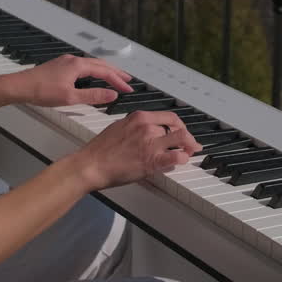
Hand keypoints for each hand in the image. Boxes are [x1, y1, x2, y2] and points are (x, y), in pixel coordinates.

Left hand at [11, 54, 133, 106]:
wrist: (19, 86)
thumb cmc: (40, 91)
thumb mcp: (70, 98)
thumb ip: (93, 96)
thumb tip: (112, 95)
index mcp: (78, 65)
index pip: (105, 72)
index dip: (118, 81)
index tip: (128, 89)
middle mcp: (73, 60)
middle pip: (100, 65)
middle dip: (115, 72)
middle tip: (128, 80)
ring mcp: (65, 62)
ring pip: (91, 64)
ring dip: (105, 71)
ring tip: (114, 78)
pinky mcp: (59, 67)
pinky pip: (82, 67)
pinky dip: (93, 71)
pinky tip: (92, 78)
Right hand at [76, 111, 202, 190]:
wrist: (90, 165)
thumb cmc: (100, 150)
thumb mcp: (118, 127)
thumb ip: (135, 126)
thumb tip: (147, 129)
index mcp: (139, 117)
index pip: (169, 116)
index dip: (180, 125)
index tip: (182, 131)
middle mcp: (147, 127)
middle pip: (178, 128)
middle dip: (187, 137)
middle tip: (191, 144)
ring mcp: (150, 144)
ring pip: (181, 139)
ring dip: (189, 146)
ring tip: (190, 152)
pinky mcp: (151, 161)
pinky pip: (176, 157)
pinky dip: (183, 159)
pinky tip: (181, 161)